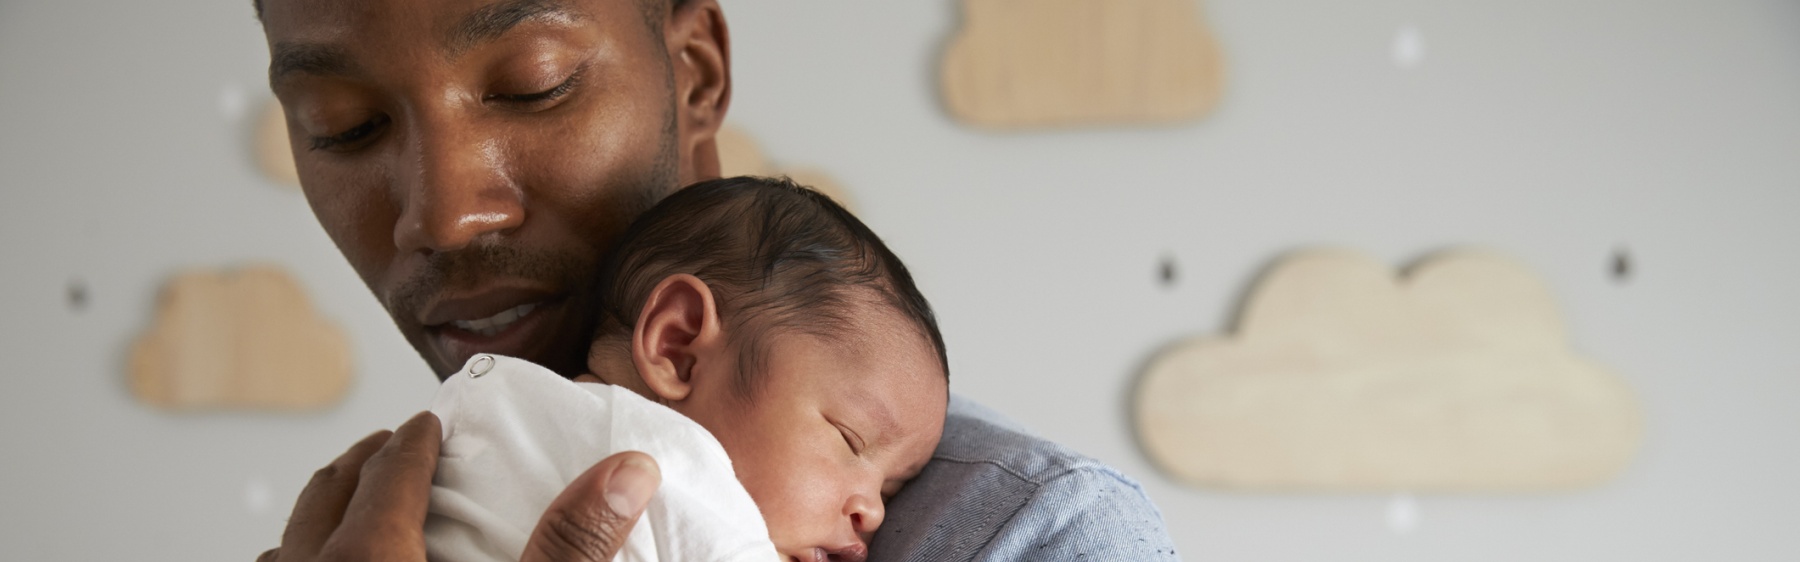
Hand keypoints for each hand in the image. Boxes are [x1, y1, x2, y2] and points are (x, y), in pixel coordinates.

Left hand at [258, 411, 661, 561]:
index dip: (416, 440)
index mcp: (371, 555)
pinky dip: (301, 560)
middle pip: (329, 489)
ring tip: (352, 509)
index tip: (430, 422)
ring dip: (323, 515)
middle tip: (396, 445)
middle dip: (365, 460)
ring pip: (287, 542)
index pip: (392, 470)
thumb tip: (628, 469)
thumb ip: (570, 544)